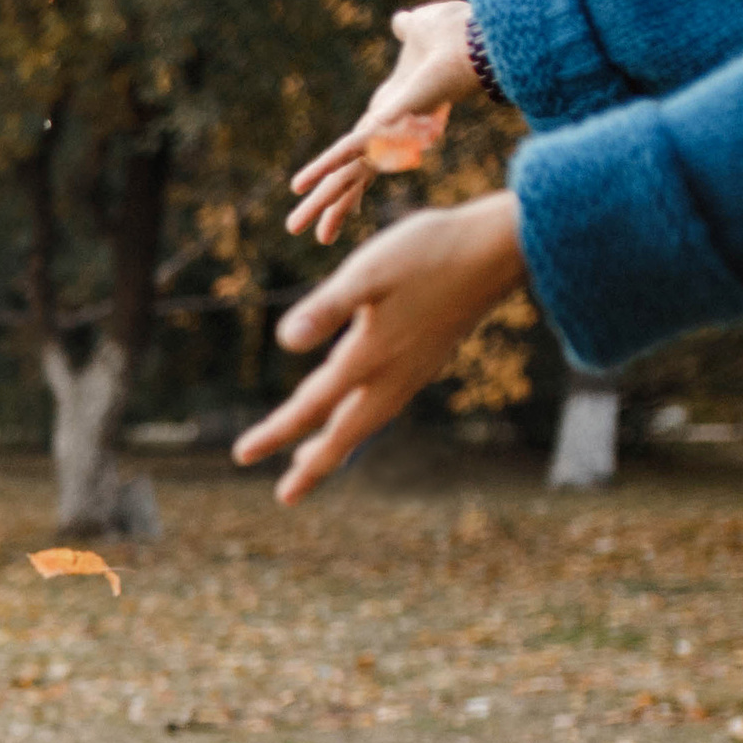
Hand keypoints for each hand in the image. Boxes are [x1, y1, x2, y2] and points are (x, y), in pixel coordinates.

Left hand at [233, 191, 525, 504]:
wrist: (500, 246)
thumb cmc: (429, 251)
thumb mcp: (368, 272)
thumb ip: (326, 308)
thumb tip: (285, 342)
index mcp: (370, 356)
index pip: (311, 406)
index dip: (275, 432)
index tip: (241, 456)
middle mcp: (394, 373)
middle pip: (345, 432)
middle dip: (313, 464)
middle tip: (286, 496)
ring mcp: (416, 368)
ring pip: (369, 420)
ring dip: (339, 444)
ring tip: (311, 461)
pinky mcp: (430, 356)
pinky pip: (387, 404)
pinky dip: (364, 419)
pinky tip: (361, 413)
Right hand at [287, 0, 484, 244]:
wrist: (477, 44)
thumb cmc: (457, 38)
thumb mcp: (422, 33)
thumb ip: (409, 31)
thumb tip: (403, 21)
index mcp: (392, 113)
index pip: (364, 154)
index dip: (351, 178)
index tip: (347, 206)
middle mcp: (386, 133)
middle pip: (353, 176)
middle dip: (333, 207)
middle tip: (318, 238)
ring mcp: (384, 136)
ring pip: (347, 177)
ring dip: (323, 205)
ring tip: (307, 235)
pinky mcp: (381, 129)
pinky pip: (345, 151)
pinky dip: (321, 167)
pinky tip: (299, 186)